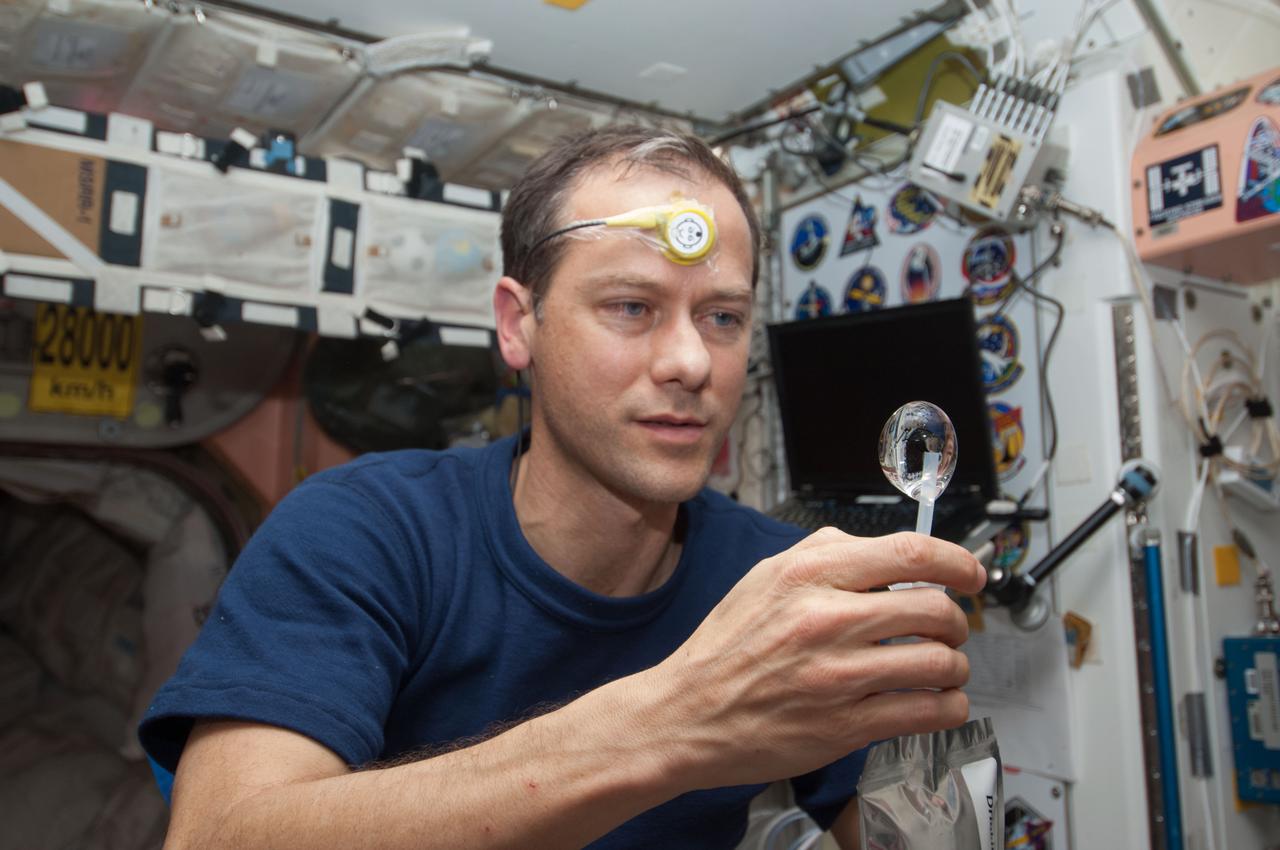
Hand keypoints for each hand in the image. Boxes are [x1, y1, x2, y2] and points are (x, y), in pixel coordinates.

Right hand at [650, 528, 985, 788]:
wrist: (686, 713)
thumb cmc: (726, 647)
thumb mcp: (764, 577)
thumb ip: (825, 554)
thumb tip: (884, 550)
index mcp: (809, 574)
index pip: (911, 554)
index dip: (957, 562)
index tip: (972, 575)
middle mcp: (826, 620)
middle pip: (935, 609)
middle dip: (957, 621)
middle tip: (951, 629)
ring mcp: (838, 676)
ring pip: (939, 664)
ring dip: (955, 667)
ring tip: (943, 669)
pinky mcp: (845, 727)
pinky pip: (926, 712)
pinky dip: (947, 707)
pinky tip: (937, 702)